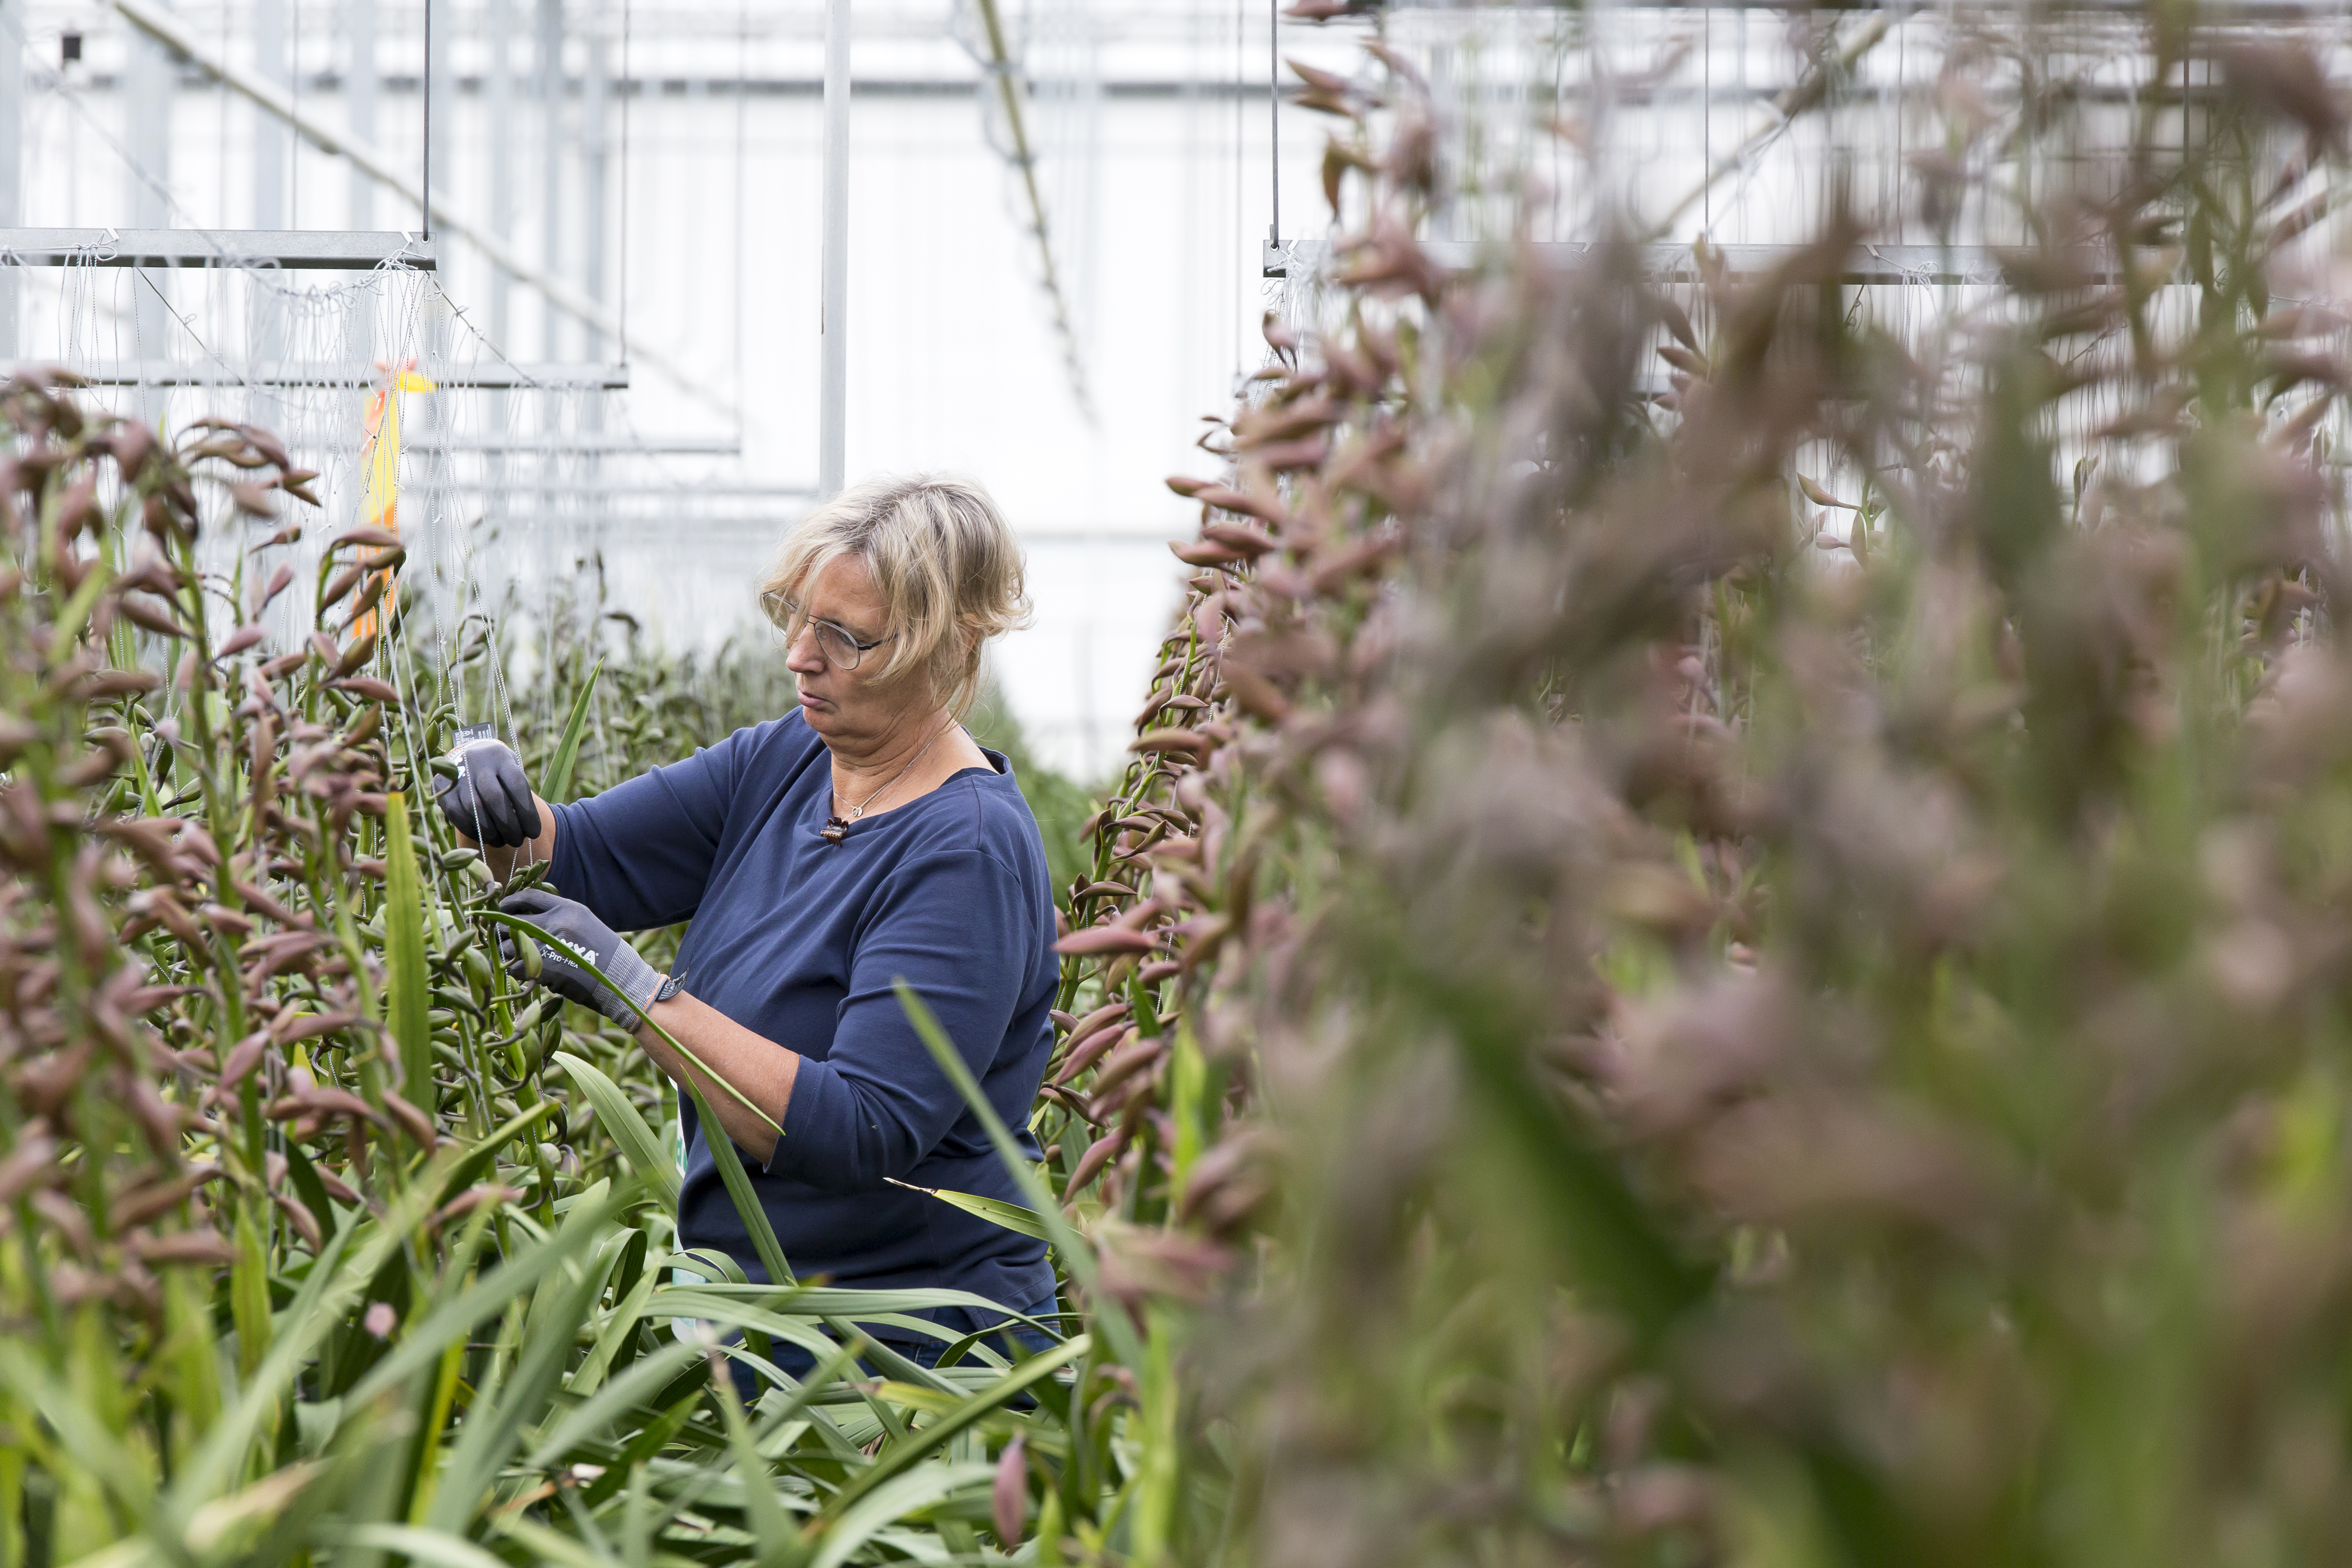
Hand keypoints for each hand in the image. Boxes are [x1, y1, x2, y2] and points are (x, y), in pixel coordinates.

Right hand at [434, 739, 540, 847]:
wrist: (468, 755)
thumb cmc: (498, 771)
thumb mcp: (512, 771)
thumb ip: (519, 794)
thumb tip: (527, 829)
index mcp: (501, 757)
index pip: (517, 785)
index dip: (527, 813)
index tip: (534, 833)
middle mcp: (478, 762)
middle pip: (495, 798)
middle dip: (509, 826)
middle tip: (517, 841)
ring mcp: (458, 774)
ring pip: (475, 809)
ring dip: (490, 832)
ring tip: (501, 842)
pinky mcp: (442, 786)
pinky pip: (457, 814)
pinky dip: (471, 830)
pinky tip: (483, 837)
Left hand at [498, 887, 661, 1026]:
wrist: (621, 980)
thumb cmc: (603, 954)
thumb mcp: (584, 924)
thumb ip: (558, 918)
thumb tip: (525, 920)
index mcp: (568, 908)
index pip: (528, 897)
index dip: (509, 903)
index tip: (501, 910)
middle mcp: (557, 922)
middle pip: (511, 922)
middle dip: (501, 931)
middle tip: (499, 939)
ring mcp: (550, 945)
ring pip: (509, 947)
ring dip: (507, 954)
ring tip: (512, 959)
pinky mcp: (545, 968)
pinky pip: (515, 968)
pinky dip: (516, 972)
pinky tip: (525, 974)